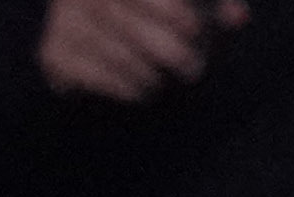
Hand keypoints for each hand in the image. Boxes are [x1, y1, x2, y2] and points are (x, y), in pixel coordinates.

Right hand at [38, 0, 243, 98]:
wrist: (97, 60)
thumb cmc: (155, 33)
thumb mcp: (189, 21)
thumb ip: (214, 16)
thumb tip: (240, 16)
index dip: (168, 8)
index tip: (194, 31)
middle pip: (119, 14)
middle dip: (165, 47)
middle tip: (193, 71)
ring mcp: (63, 21)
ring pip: (110, 47)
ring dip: (149, 74)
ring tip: (165, 84)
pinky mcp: (53, 55)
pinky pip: (92, 73)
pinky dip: (126, 87)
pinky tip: (142, 92)